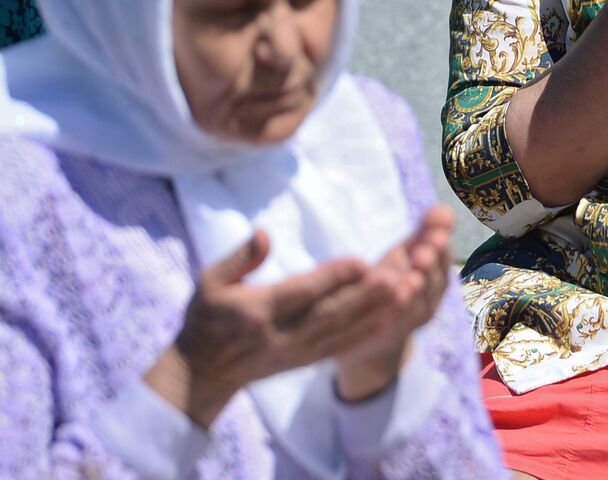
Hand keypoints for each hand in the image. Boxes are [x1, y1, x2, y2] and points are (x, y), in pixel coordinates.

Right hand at [148, 229, 401, 425]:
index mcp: (256, 312)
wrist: (202, 374)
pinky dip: (369, 332)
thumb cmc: (205, 319)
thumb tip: (263, 233)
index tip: (361, 261)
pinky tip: (394, 316)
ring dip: (376, 312)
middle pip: (330, 314)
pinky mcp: (306, 361)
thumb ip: (238, 258)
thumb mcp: (209, 283)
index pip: (301, 293)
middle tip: (397, 276)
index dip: (332, 278)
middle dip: (366, 296)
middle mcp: (280, 335)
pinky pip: (342, 347)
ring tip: (405, 291)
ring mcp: (296, 352)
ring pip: (342, 331)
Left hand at [334, 205, 455, 400]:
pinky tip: (395, 295)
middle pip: (435, 278)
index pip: (443, 254)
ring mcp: (415, 317)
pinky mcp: (393, 334)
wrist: (371, 338)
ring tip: (413, 273)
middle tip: (426, 247)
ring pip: (419, 300)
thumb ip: (423, 232)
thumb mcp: (405, 255)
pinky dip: (398, 310)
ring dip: (417, 286)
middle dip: (431, 261)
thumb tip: (443, 208)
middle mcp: (431, 297)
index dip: (441, 238)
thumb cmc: (389, 286)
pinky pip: (398, 322)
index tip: (438, 221)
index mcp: (435, 274)